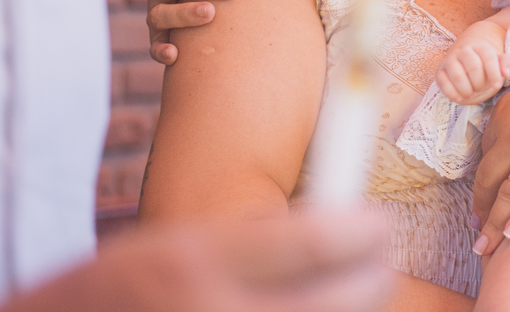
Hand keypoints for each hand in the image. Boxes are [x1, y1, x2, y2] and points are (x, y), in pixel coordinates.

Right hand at [7, 210, 393, 311]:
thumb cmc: (123, 293)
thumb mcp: (174, 245)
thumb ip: (257, 237)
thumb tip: (350, 221)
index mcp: (195, 264)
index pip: (321, 240)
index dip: (365, 229)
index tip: (377, 223)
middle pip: (349, 298)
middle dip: (372, 273)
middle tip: (374, 260)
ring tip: (340, 296)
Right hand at [435, 35, 509, 105]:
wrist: (466, 59)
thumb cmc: (486, 64)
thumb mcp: (499, 62)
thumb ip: (506, 64)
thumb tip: (506, 72)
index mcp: (480, 47)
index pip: (488, 57)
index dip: (494, 73)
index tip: (497, 86)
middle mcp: (463, 50)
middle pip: (473, 67)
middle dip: (479, 83)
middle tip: (480, 89)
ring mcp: (450, 60)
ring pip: (458, 75)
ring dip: (467, 90)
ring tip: (471, 93)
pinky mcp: (440, 71)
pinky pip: (444, 83)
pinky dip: (453, 94)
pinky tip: (460, 98)